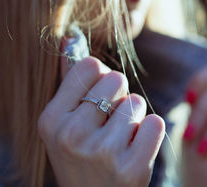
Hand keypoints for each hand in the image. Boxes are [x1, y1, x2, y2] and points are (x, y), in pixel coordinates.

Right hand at [38, 56, 164, 186]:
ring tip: (120, 140)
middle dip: (118, 96)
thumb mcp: (63, 124)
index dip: (99, 79)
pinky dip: (150, 132)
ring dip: (134, 117)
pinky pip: (155, 123)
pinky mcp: (132, 168)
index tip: (95, 98)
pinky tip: (134, 150)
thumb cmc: (81, 157)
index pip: (89, 66)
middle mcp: (72, 135)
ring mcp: (102, 153)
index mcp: (51, 120)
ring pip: (136, 102)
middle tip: (109, 122)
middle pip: (116, 79)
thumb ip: (69, 82)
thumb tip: (69, 37)